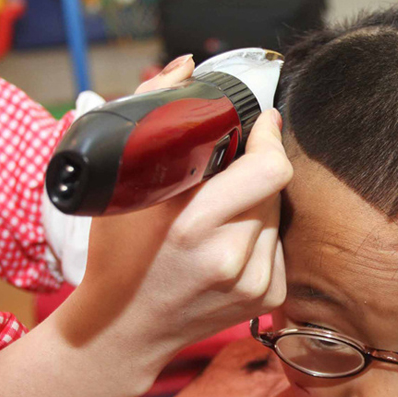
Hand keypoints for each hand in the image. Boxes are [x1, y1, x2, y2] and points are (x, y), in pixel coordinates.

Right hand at [63, 55, 291, 374]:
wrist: (127, 330)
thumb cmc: (118, 255)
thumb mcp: (119, 187)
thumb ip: (152, 116)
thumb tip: (185, 66)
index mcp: (194, 226)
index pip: (270, 167)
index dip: (270, 137)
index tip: (263, 121)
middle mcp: (231, 257)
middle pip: (273, 186)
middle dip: (253, 170)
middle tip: (223, 176)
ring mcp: (255, 282)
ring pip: (277, 214)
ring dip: (256, 203)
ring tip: (217, 217)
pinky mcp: (270, 298)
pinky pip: (279, 243)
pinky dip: (259, 234)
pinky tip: (228, 245)